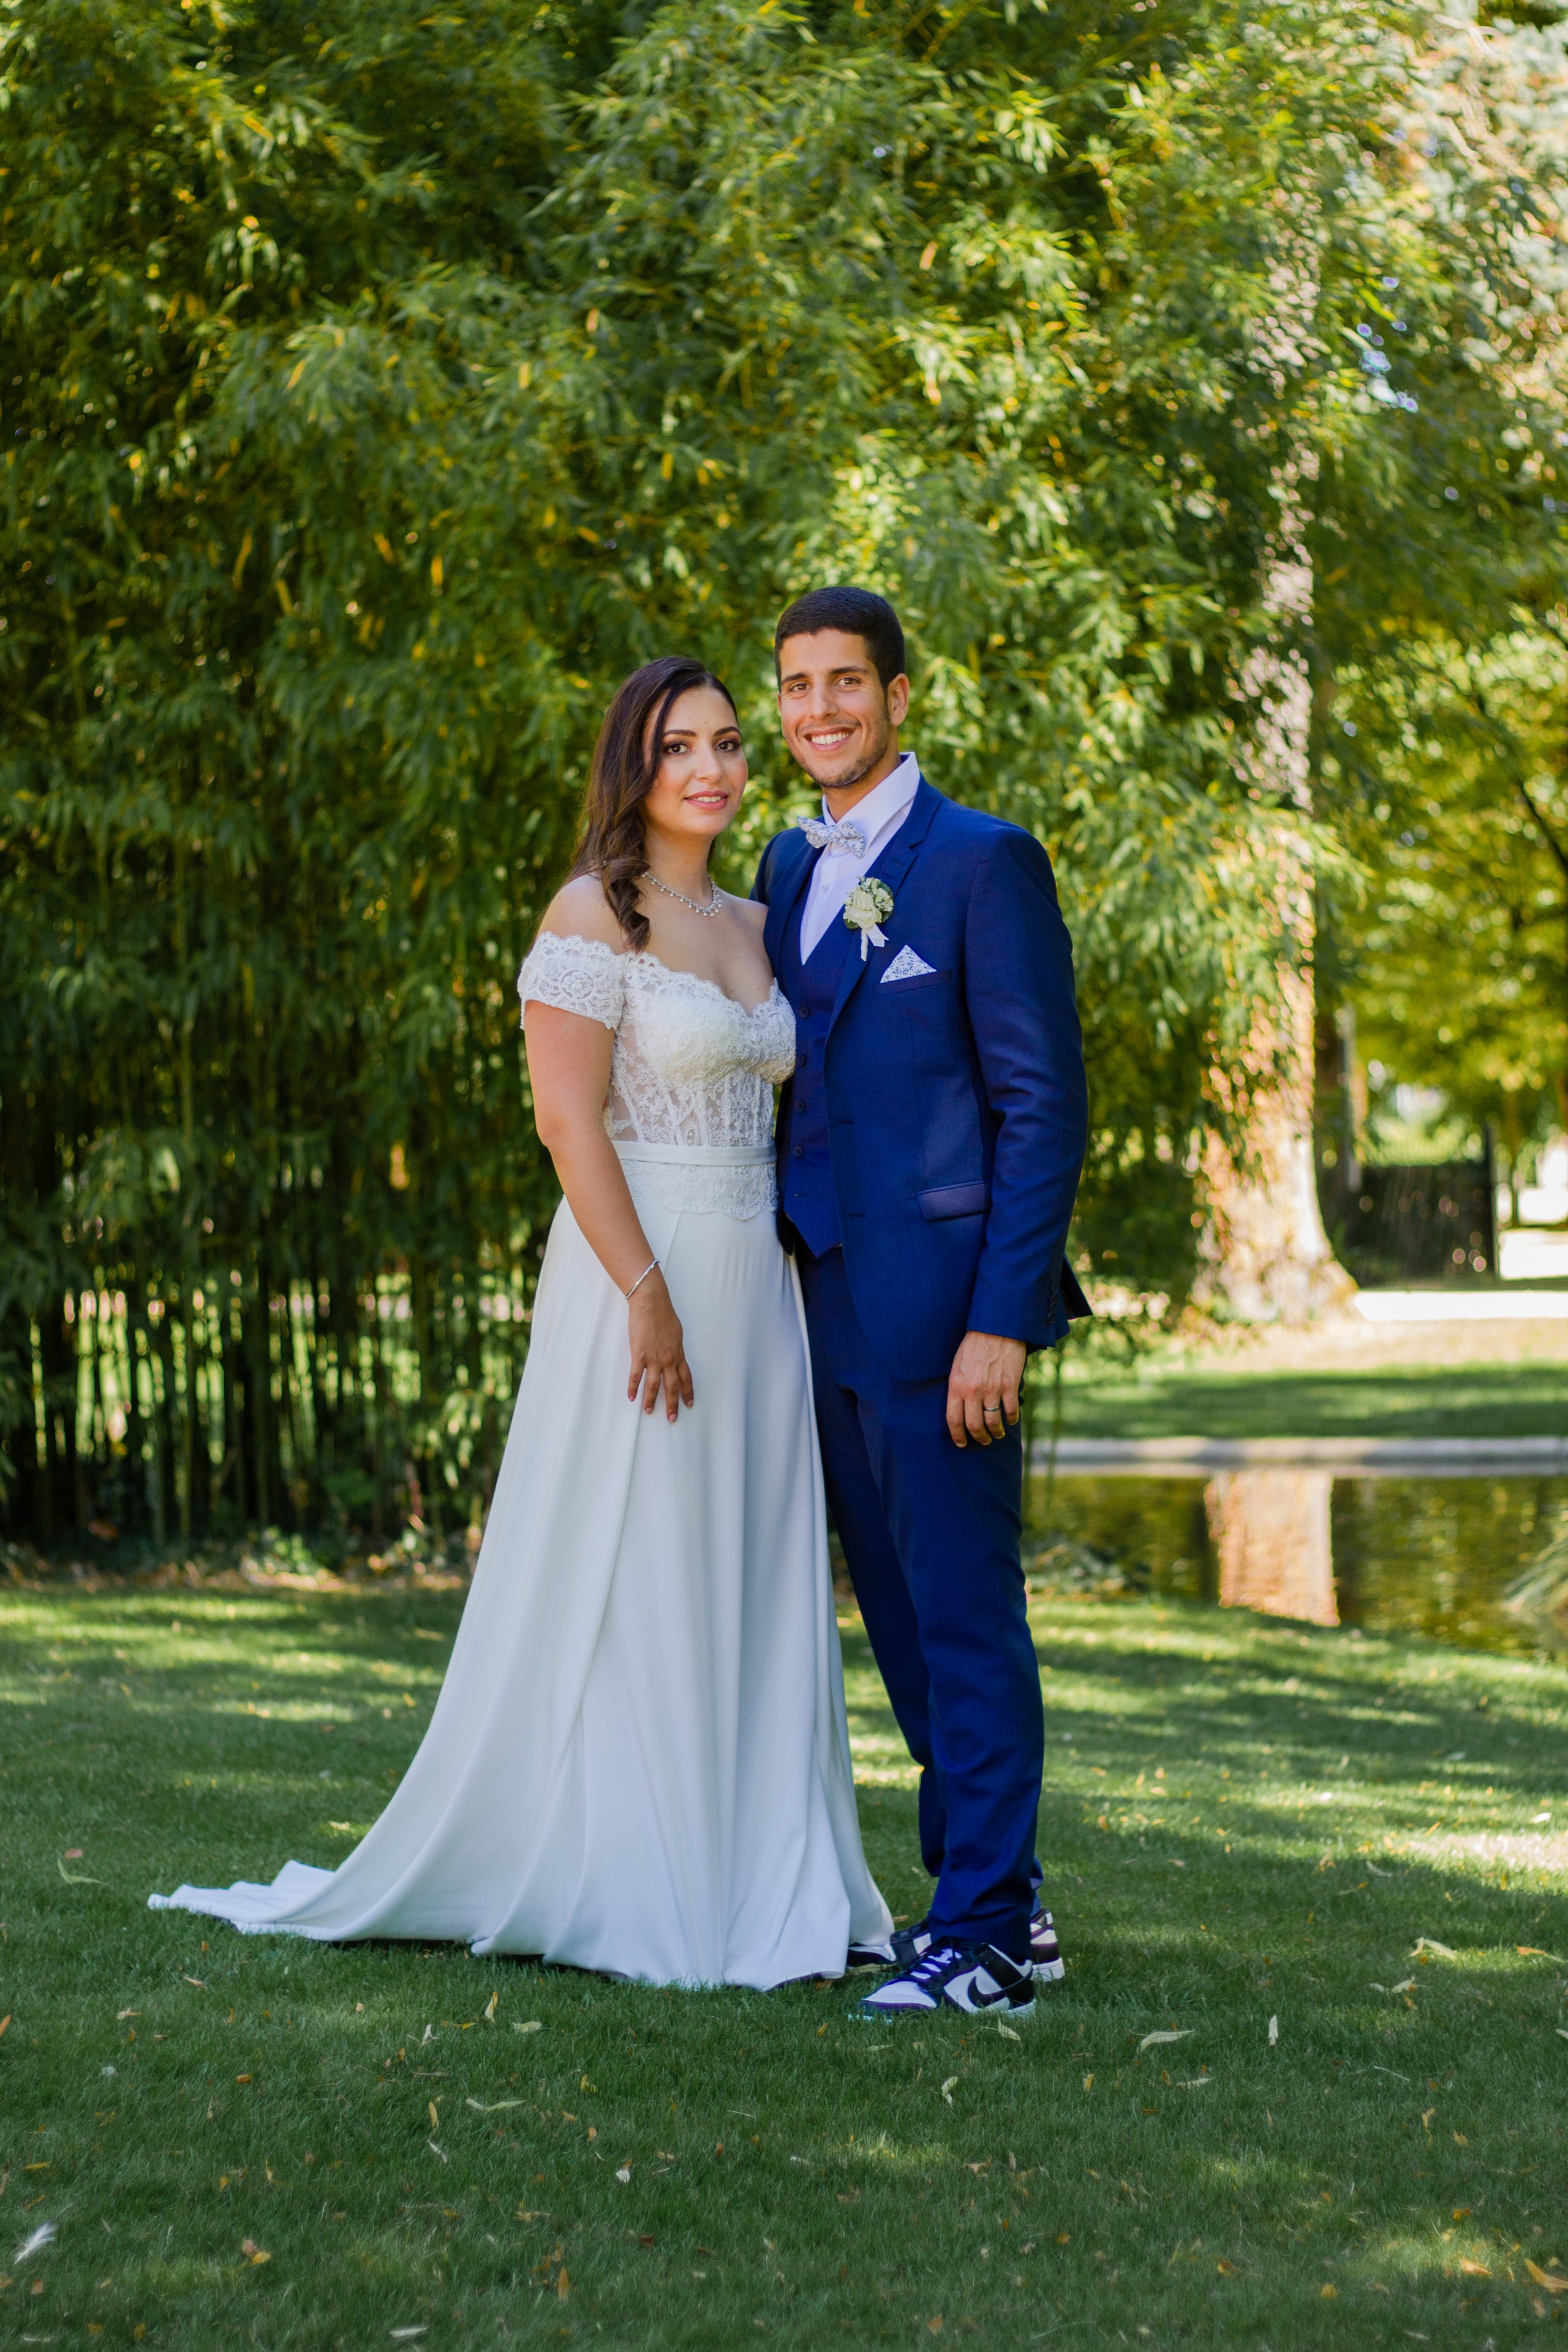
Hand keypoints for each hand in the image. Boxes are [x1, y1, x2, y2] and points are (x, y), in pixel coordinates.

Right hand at [626, 1271, 694, 1420]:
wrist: (651, 1304)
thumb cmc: (663, 1314)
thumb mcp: (676, 1332)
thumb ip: (675, 1347)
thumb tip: (674, 1354)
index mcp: (678, 1354)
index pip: (686, 1378)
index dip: (688, 1392)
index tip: (689, 1404)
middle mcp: (668, 1360)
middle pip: (672, 1386)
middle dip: (673, 1404)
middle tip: (673, 1418)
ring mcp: (653, 1359)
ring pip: (654, 1385)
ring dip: (651, 1400)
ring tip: (649, 1411)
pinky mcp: (639, 1355)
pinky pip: (636, 1376)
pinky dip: (633, 1388)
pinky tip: (631, 1397)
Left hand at [945, 1331, 1026, 1448]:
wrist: (995, 1328)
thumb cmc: (973, 1345)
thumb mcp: (956, 1365)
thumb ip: (957, 1387)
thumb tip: (960, 1407)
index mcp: (956, 1385)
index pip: (953, 1419)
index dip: (957, 1436)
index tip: (961, 1443)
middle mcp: (973, 1390)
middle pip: (974, 1425)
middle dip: (979, 1438)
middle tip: (983, 1441)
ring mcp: (992, 1389)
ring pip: (993, 1422)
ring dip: (996, 1432)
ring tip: (997, 1434)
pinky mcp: (1009, 1385)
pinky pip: (1010, 1411)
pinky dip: (1011, 1419)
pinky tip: (1010, 1421)